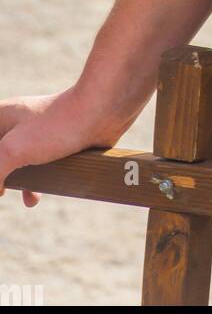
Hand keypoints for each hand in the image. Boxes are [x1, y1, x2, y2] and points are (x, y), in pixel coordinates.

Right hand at [0, 86, 126, 207]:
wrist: (99, 113)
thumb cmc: (56, 126)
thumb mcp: (13, 150)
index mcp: (1, 116)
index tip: (2, 186)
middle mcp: (15, 122)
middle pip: (1, 153)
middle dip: (2, 177)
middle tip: (5, 192)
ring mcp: (34, 131)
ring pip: (15, 163)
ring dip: (16, 184)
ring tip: (25, 200)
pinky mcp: (52, 141)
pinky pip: (34, 165)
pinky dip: (32, 182)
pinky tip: (33, 198)